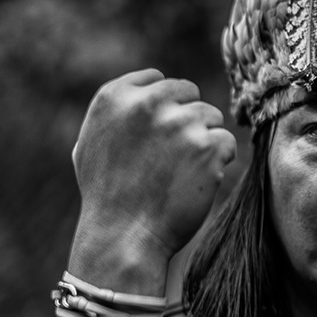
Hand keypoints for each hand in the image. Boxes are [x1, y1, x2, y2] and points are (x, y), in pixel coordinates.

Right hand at [71, 69, 236, 267]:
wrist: (123, 237)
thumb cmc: (106, 196)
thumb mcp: (91, 143)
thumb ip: (116, 113)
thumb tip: (142, 93)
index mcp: (114, 96)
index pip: (157, 79)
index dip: (162, 107)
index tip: (156, 135)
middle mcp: (146, 103)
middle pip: (188, 93)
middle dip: (186, 118)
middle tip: (173, 155)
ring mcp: (179, 123)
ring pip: (211, 116)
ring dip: (203, 140)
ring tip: (182, 171)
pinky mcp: (207, 146)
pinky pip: (226, 141)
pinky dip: (219, 160)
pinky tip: (198, 181)